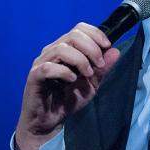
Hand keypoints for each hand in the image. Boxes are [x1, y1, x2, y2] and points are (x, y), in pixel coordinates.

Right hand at [14, 23, 120, 149]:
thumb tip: (115, 51)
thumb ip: (103, 68)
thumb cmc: (69, 98)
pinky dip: (64, 71)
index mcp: (66, 48)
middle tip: (99, 64)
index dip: (95, 34)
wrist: (50, 120)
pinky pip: (48, 67)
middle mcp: (52, 51)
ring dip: (80, 60)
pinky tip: (72, 80)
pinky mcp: (34, 76)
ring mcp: (42, 62)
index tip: (107, 46)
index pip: (79, 28)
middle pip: (73, 35)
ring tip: (87, 74)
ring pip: (62, 48)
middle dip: (91, 48)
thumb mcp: (92, 83)